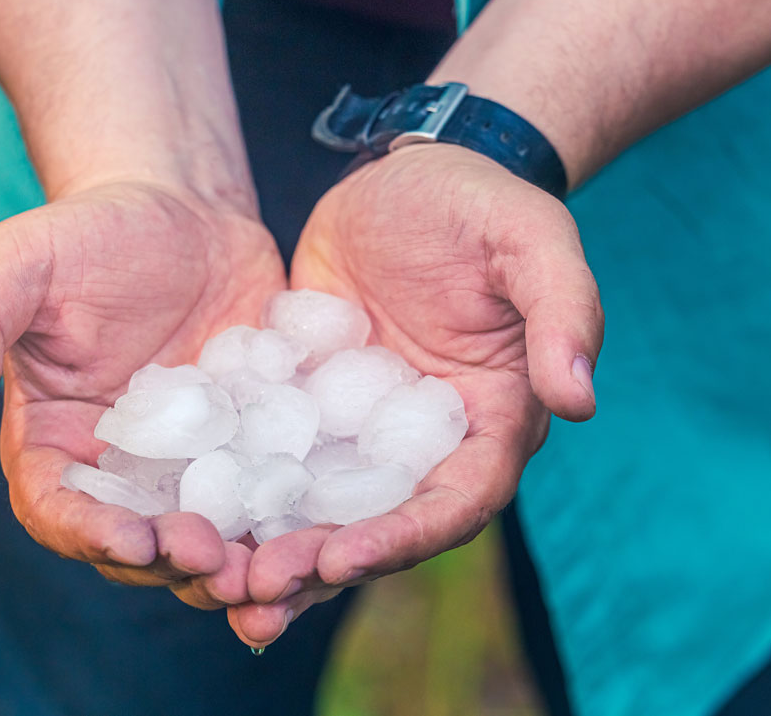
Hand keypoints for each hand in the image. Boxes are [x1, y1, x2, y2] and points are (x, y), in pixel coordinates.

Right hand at [0, 180, 284, 609]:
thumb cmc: (88, 231)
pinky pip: (268, 494)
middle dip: (173, 563)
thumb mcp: (19, 263)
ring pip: (208, 535)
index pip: (58, 509)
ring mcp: (192, 464)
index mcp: (55, 442)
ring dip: (235, 562)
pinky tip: (321, 526)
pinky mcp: (251, 447)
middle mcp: (121, 469)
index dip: (89, 534)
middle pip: (140, 542)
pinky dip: (288, 520)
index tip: (131, 539)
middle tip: (216, 562)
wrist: (183, 209)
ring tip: (270, 567)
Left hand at [229, 144, 603, 646]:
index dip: (405, 536)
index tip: (343, 558)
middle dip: (324, 562)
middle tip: (260, 592)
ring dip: (277, 548)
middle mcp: (425, 442)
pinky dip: (242, 491)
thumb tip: (580, 399)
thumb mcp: (529, 241)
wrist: (406, 177)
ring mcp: (362, 428)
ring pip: (322, 505)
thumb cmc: (479, 204)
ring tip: (220, 580)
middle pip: (380, 522)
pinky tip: (190, 512)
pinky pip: (276, 455)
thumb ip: (563, 313)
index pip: (457, 500)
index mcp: (490, 421)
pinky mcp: (310, 404)